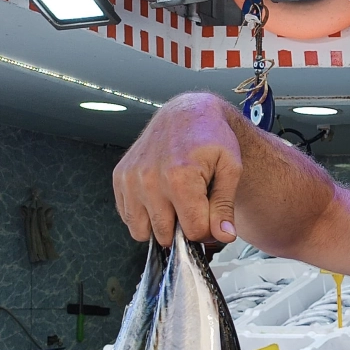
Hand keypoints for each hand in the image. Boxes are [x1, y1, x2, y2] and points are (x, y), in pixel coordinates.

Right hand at [113, 92, 242, 245]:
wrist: (186, 114)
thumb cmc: (211, 139)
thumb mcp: (230, 169)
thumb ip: (225, 206)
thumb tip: (223, 236)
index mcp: (180, 177)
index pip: (193, 231)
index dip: (206, 228)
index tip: (210, 213)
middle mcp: (149, 179)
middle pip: (167, 234)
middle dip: (183, 227)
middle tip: (192, 203)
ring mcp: (130, 179)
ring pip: (142, 232)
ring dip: (160, 224)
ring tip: (174, 202)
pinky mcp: (119, 177)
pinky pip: (127, 217)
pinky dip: (143, 215)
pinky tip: (158, 197)